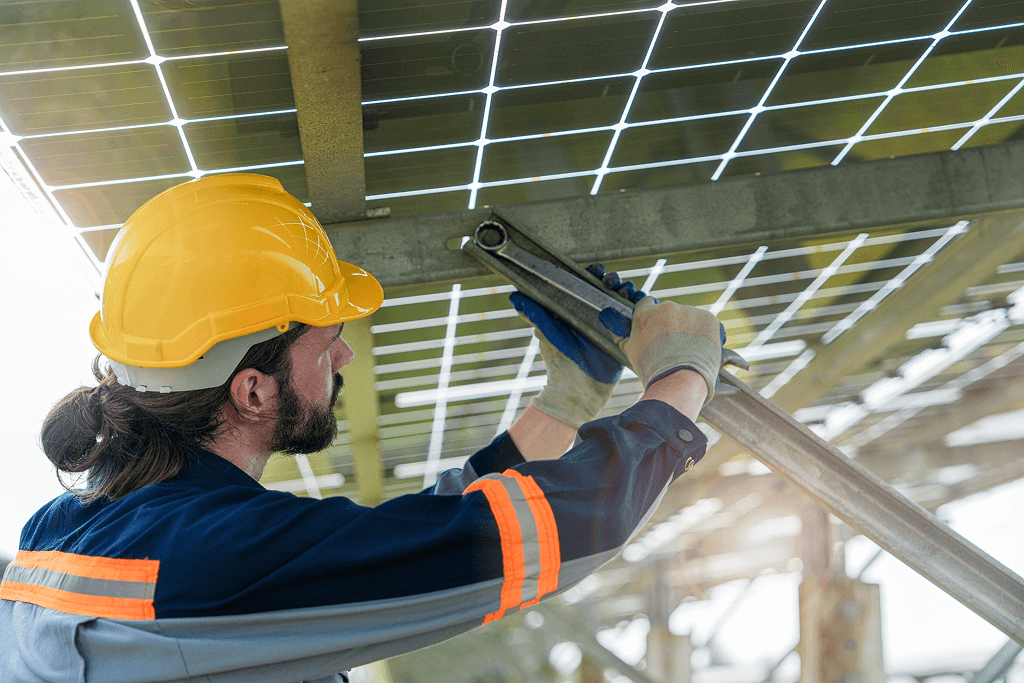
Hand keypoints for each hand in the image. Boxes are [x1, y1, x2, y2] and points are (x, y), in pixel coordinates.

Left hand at [508, 265, 647, 427]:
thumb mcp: (547, 334)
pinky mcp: (625, 340)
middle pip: (609, 291)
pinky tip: (642, 303)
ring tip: (629, 290)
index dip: (594, 275)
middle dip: (614, 281)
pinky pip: (637, 321)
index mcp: (577, 311)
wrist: (577, 392)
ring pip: (624, 302)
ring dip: (629, 292)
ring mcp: (612, 327)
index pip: (587, 286)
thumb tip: (514, 297)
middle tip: (614, 282)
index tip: (598, 269)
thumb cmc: (559, 362)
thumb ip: (535, 315)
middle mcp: (596, 316)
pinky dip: (641, 310)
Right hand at [605, 296, 725, 405]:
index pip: (647, 303)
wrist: (679, 378)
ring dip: (690, 329)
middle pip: (670, 311)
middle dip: (673, 324)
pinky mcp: (707, 318)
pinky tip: (701, 349)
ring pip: (689, 317)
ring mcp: (688, 311)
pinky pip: (706, 323)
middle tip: (675, 345)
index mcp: (645, 314)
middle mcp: (666, 307)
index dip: (653, 316)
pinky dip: (706, 333)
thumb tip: (616, 332)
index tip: (658, 326)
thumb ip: (625, 337)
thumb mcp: (631, 353)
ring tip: (689, 350)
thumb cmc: (653, 369)